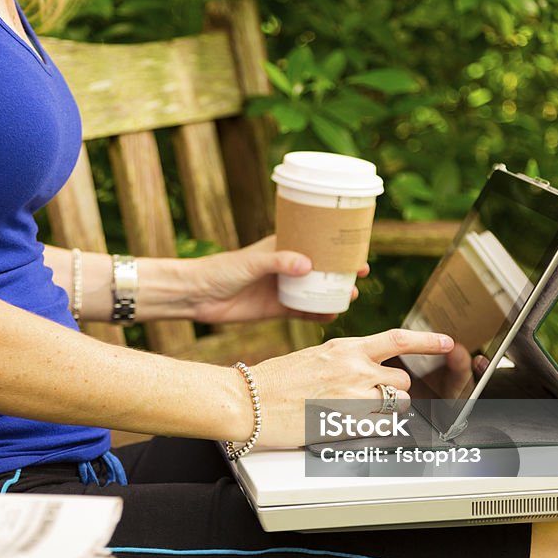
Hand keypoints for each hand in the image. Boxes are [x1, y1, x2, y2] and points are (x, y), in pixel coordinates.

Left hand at [187, 235, 369, 323]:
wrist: (198, 295)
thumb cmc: (221, 269)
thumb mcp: (252, 262)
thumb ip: (278, 262)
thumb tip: (308, 265)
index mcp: (281, 247)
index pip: (314, 242)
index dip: (336, 245)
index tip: (356, 248)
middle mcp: (285, 267)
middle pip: (320, 268)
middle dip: (341, 270)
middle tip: (360, 275)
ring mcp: (282, 289)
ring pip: (315, 291)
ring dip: (333, 293)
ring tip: (350, 296)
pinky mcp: (276, 309)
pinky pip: (302, 312)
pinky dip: (318, 313)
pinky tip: (333, 316)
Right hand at [247, 329, 454, 447]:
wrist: (250, 400)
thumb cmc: (272, 381)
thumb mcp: (312, 357)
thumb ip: (342, 361)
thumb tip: (360, 371)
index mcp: (345, 347)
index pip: (398, 339)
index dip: (428, 341)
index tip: (446, 341)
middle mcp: (354, 368)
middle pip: (402, 379)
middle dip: (393, 391)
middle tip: (370, 399)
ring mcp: (353, 396)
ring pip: (397, 404)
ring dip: (386, 411)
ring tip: (357, 414)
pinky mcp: (347, 423)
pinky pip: (381, 429)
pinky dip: (373, 430)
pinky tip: (350, 428)